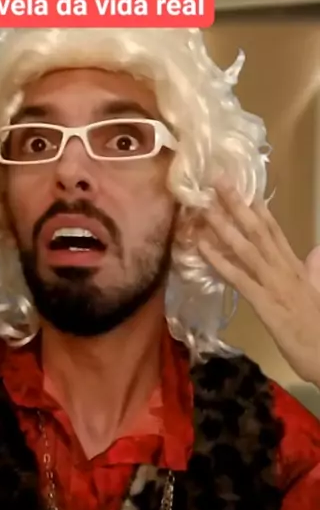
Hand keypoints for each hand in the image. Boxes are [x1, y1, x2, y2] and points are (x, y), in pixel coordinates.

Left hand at [197, 177, 319, 385]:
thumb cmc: (319, 327)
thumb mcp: (318, 292)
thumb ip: (315, 271)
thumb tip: (315, 252)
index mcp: (296, 266)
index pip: (275, 230)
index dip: (258, 208)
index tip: (242, 187)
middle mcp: (284, 268)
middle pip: (258, 229)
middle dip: (237, 204)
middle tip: (217, 181)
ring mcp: (273, 283)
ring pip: (245, 247)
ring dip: (223, 225)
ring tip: (203, 206)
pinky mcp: (263, 302)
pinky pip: (237, 277)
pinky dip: (218, 260)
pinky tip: (201, 247)